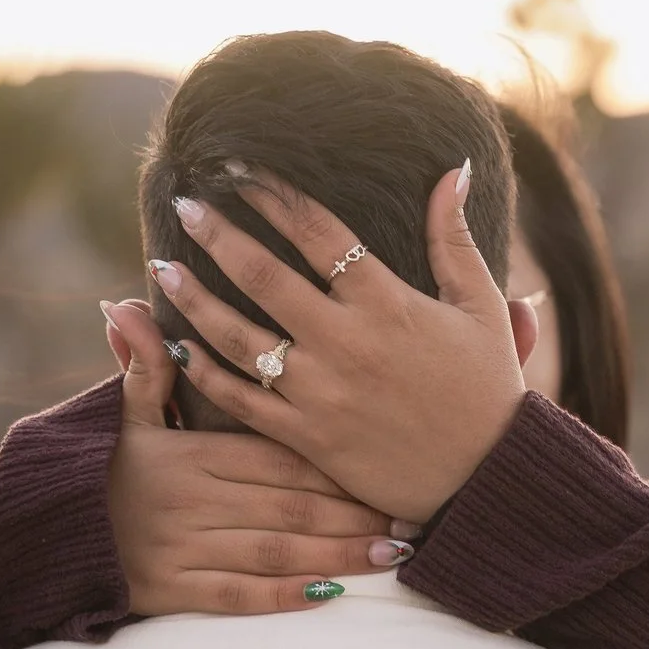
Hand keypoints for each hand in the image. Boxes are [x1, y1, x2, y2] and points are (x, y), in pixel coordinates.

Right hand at [97, 299, 405, 615]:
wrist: (49, 540)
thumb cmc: (102, 473)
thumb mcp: (122, 418)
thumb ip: (143, 367)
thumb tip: (131, 304)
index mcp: (190, 453)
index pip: (276, 451)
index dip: (333, 458)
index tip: (384, 460)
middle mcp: (192, 500)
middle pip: (290, 503)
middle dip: (353, 511)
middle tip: (410, 513)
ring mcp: (184, 548)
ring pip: (276, 550)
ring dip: (338, 554)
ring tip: (391, 555)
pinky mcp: (175, 592)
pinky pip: (241, 596)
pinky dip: (288, 597)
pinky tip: (332, 596)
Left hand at [144, 162, 537, 523]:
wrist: (486, 479)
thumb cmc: (486, 389)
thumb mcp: (481, 306)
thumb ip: (455, 237)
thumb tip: (453, 169)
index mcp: (387, 302)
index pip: (318, 233)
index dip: (275, 195)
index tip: (240, 169)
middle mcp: (346, 342)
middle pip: (264, 276)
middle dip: (219, 235)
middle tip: (186, 203)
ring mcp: (320, 392)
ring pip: (239, 336)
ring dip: (195, 298)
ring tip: (162, 265)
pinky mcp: (306, 437)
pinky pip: (242, 400)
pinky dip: (205, 373)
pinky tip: (178, 345)